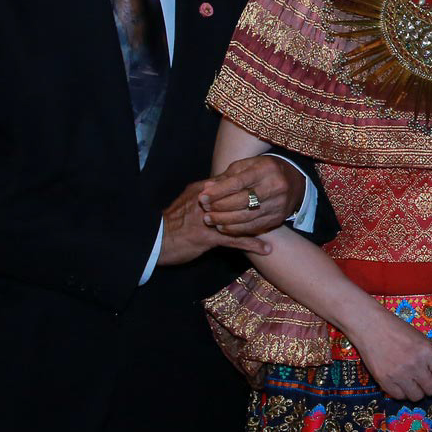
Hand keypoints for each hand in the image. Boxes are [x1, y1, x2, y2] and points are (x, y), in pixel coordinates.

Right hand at [158, 181, 273, 266]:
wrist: (153, 240)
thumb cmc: (169, 223)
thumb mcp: (185, 203)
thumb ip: (203, 197)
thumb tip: (218, 192)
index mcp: (201, 191)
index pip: (230, 182)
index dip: (247, 184)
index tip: (262, 185)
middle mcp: (207, 202)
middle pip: (238, 198)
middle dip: (258, 200)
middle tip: (277, 202)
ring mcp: (208, 219)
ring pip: (240, 218)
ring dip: (260, 223)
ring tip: (276, 225)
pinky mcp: (208, 237)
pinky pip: (235, 240)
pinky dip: (252, 244)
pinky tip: (266, 249)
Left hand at [198, 156, 307, 236]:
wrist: (293, 181)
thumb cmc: (263, 171)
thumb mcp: (247, 166)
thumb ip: (227, 177)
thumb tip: (207, 188)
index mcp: (266, 169)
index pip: (239, 182)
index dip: (219, 191)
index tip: (203, 197)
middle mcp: (275, 187)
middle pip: (242, 201)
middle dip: (220, 206)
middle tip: (204, 209)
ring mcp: (278, 204)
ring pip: (247, 216)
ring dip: (225, 220)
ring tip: (209, 219)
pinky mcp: (278, 218)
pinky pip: (254, 227)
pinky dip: (236, 229)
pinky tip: (223, 227)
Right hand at [352, 313, 431, 401]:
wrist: (371, 326)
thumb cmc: (399, 330)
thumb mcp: (423, 340)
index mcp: (427, 351)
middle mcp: (414, 364)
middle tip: (428, 382)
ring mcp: (398, 374)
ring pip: (417, 397)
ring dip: (418, 392)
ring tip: (415, 383)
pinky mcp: (383, 380)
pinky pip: (399, 397)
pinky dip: (403, 393)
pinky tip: (402, 384)